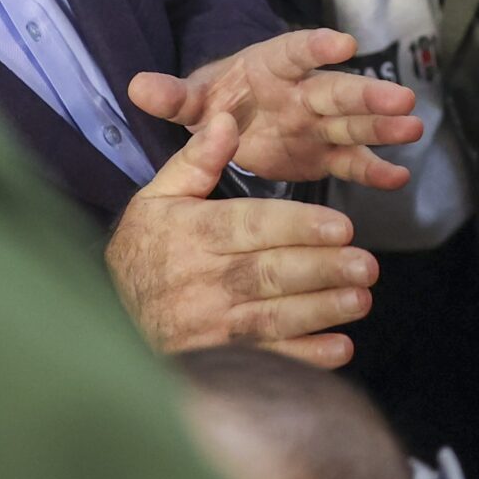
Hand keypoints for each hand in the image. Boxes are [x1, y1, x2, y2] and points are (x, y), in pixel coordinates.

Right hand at [106, 114, 378, 366]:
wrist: (111, 319)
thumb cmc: (145, 250)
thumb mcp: (157, 197)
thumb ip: (196, 160)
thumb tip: (227, 120)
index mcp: (191, 232)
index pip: (250, 226)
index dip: (298, 227)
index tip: (342, 226)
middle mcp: (200, 280)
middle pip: (268, 273)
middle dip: (321, 269)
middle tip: (366, 263)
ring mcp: (208, 324)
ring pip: (272, 316)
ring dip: (321, 310)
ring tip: (361, 298)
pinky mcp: (215, 358)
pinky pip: (264, 358)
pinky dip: (304, 356)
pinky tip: (340, 347)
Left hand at [130, 27, 423, 187]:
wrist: (229, 123)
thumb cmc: (214, 102)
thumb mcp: (191, 100)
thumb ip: (172, 96)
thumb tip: (137, 86)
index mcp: (270, 67)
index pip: (297, 51)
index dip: (318, 46)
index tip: (344, 44)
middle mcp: (302, 91)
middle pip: (337, 90)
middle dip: (368, 94)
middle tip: (402, 99)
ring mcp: (317, 123)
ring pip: (354, 123)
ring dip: (383, 127)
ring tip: (412, 129)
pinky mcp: (324, 153)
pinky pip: (352, 160)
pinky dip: (374, 168)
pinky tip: (398, 177)